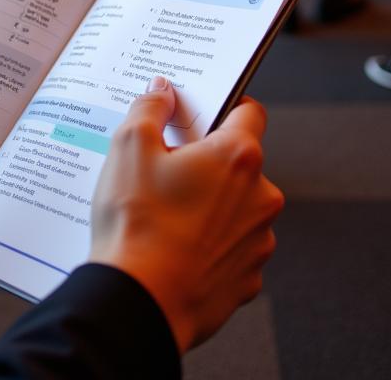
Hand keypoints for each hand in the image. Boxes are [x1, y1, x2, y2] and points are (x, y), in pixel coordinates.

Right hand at [89, 78, 283, 352]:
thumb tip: (162, 90)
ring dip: (210, 203)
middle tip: (165, 167)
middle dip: (207, 161)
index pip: (250, 111)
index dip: (226, 105)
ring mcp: (258, 241)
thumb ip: (149, 107)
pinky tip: (174, 245)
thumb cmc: (137, 220)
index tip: (202, 111)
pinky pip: (231, 246)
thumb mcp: (129, 146)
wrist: (140, 300)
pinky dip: (209, 242)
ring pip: (236, 206)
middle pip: (239, 162)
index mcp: (238, 156)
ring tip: (164, 213)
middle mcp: (261, 197)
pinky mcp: (248, 277)